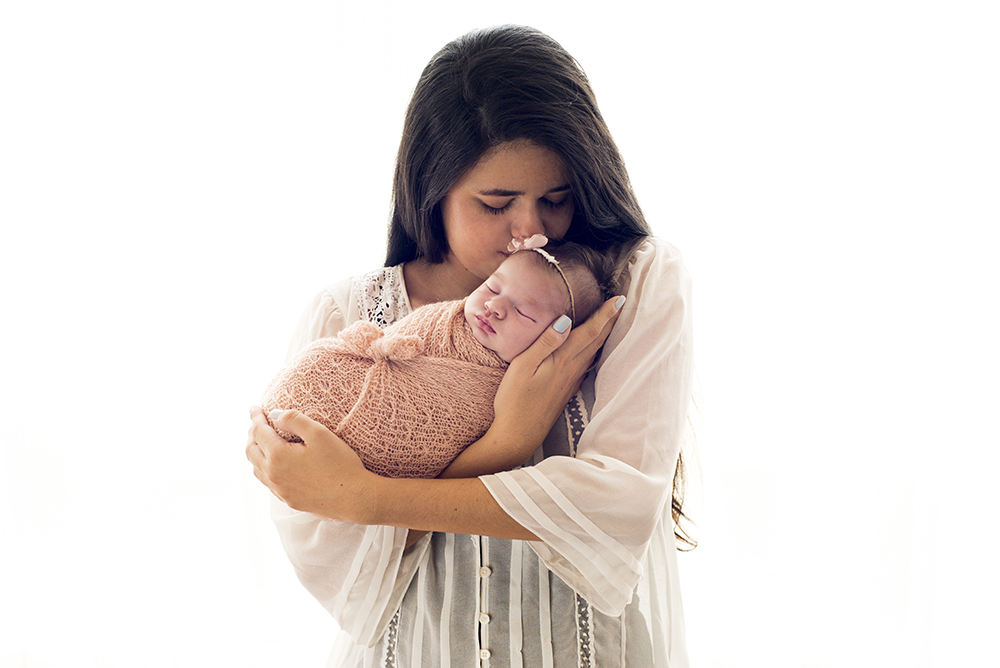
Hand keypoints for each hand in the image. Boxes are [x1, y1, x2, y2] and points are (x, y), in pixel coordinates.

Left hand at [245, 406, 376, 521]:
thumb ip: (294, 420)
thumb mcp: (319, 434)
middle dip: (251, 435)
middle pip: (251, 452)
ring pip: (257, 469)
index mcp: (278, 456)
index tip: (255, 408)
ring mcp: (280, 490)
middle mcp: (273, 475)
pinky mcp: (289, 500)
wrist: (354, 497)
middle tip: (256, 424)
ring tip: (262, 443)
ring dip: (256, 453)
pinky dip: (265, 469)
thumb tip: (276, 415)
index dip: (255, 417)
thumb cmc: (340, 464)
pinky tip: (275, 466)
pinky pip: (268, 483)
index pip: (258, 432)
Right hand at [488, 295, 624, 456]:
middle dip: (610, 320)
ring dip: (604, 335)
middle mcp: (572, 370)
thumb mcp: (523, 366)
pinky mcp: (566, 390)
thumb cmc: (514, 400)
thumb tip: (566, 321)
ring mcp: (571, 381)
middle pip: (597, 341)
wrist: (517, 435)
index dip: (606, 314)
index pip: (590, 331)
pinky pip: (587, 365)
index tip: (620, 298)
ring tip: (611, 320)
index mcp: (563, 360)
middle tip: (622, 303)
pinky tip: (593, 350)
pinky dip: (594, 351)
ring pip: (594, 353)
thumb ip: (545, 342)